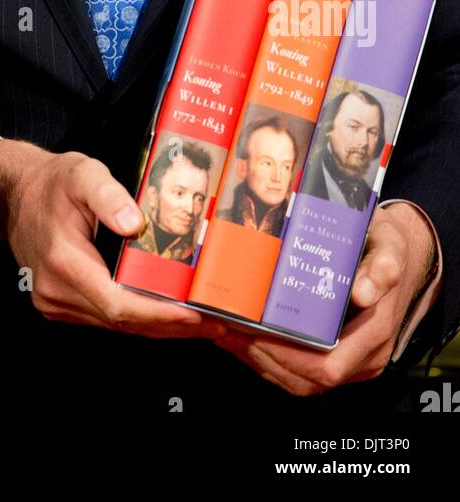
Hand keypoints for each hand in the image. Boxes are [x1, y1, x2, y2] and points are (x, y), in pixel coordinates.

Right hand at [0, 139, 209, 336]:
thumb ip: (108, 195)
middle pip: (121, 321)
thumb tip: (135, 223)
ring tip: (200, 321)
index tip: (194, 314)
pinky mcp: (59, 304)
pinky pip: (104, 318)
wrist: (15, 194)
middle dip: (170, 325)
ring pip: (114, 325)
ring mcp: (54, 302)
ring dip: (158, 325)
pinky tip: (165, 313)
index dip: (158, 313)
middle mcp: (55, 291)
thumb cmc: (52, 182)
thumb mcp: (82, 174)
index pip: (117, 303)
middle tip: (215, 322)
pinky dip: (137, 318)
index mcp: (62, 261)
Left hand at [210, 202, 436, 394]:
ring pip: (298, 379)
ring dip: (257, 359)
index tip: (252, 332)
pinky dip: (268, 358)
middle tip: (224, 326)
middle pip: (305, 378)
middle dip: (261, 356)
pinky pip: (299, 371)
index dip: (286, 356)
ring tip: (224, 329)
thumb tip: (364, 292)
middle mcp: (364, 358)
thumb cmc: (390, 248)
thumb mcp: (389, 247)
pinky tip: (242, 335)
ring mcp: (350, 361)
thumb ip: (381, 268)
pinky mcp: (337, 356)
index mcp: (375, 334)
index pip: (326, 366)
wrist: (403, 256)